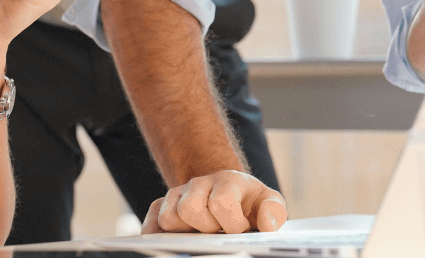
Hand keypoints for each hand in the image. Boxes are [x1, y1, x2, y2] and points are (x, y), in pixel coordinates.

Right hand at [141, 170, 286, 233]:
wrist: (227, 193)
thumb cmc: (248, 203)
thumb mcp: (268, 202)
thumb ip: (273, 212)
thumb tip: (267, 225)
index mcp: (227, 181)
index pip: (221, 203)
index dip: (231, 224)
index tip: (239, 231)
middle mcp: (199, 184)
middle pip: (189, 209)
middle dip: (206, 228)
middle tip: (218, 232)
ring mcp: (177, 195)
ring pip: (167, 218)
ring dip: (185, 233)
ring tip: (201, 235)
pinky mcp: (160, 207)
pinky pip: (151, 225)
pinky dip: (160, 238)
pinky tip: (178, 243)